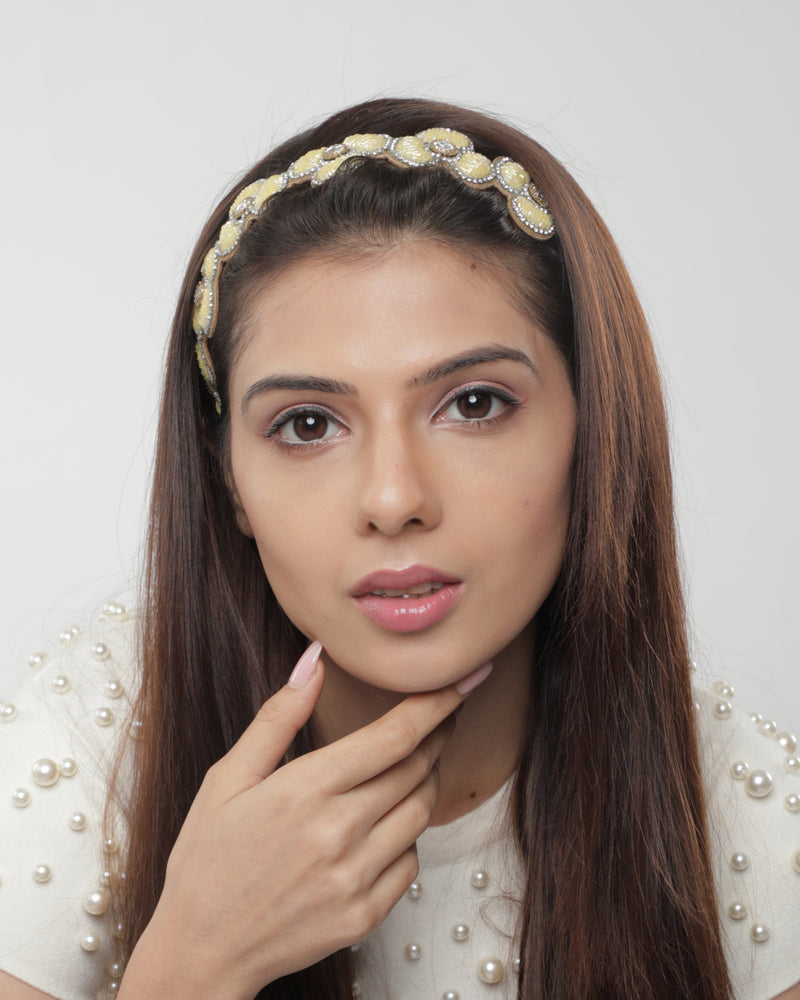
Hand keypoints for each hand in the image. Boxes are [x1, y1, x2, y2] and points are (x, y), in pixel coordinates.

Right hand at [119, 643, 491, 999]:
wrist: (200, 950)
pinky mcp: (364, 915)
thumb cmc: (207, 859)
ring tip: (416, 763)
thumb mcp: (227, 778)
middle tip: (444, 714)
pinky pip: (411, 863)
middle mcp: (337, 832)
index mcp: (305, 789)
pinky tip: (388, 823)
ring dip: (427, 780)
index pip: (394, 736)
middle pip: (417, 769)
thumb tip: (315, 661)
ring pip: (421, 812)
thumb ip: (277, 717)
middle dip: (439, 734)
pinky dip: (409, 835)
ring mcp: (354, 878)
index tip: (462, 681)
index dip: (437, 704)